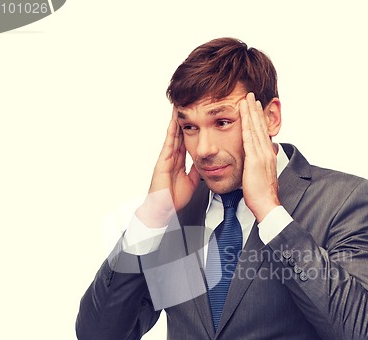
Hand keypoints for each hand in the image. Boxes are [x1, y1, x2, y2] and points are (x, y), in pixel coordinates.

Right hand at [135, 108, 200, 226]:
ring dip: (176, 119)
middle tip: (188, 102)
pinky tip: (174, 119)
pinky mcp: (163, 160)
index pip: (186, 140)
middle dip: (183, 118)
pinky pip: (169, 142)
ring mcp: (166, 157)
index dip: (191, 127)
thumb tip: (204, 163)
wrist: (164, 208)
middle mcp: (172, 156)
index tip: (197, 116)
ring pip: (173, 133)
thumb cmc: (174, 198)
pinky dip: (171, 130)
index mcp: (179, 161)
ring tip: (180, 104)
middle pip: (179, 132)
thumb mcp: (192, 181)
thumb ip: (196, 171)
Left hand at [240, 93, 279, 222]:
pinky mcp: (255, 160)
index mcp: (268, 156)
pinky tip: (243, 114)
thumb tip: (260, 162)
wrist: (266, 204)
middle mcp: (266, 152)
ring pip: (255, 129)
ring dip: (251, 112)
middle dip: (255, 110)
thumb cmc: (262, 195)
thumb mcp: (262, 176)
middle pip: (260, 127)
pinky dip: (247, 124)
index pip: (262, 133)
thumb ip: (260, 166)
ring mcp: (261, 155)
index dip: (258, 119)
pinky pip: (249, 138)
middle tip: (251, 95)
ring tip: (247, 99)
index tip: (254, 107)